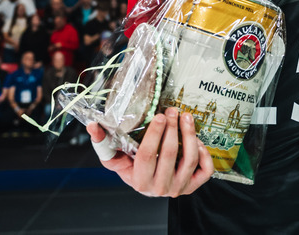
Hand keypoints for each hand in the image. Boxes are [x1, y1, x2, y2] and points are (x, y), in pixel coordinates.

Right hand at [86, 107, 213, 197]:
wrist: (148, 185)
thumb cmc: (131, 168)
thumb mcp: (114, 159)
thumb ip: (103, 143)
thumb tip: (93, 125)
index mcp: (140, 181)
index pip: (147, 155)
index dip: (154, 134)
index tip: (159, 115)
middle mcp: (160, 188)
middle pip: (170, 154)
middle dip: (172, 128)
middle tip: (172, 111)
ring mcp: (178, 188)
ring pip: (190, 159)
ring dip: (189, 134)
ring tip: (186, 117)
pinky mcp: (193, 185)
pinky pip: (205, 170)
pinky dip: (204, 153)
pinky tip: (196, 140)